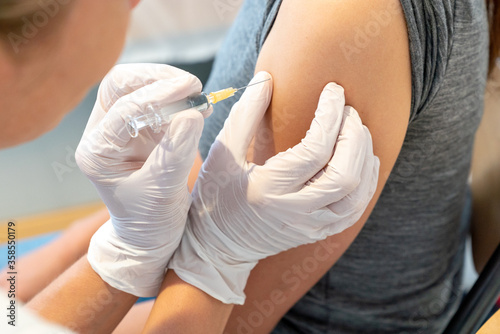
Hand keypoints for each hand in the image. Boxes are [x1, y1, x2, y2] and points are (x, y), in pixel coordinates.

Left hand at [76, 64, 204, 296]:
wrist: (150, 235)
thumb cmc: (150, 221)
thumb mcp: (163, 191)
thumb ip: (176, 152)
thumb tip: (193, 113)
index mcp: (98, 152)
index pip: (123, 109)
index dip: (158, 96)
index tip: (192, 90)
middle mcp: (102, 134)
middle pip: (119, 85)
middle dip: (156, 79)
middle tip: (191, 85)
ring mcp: (120, 129)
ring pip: (136, 87)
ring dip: (167, 85)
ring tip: (198, 97)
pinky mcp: (140, 128)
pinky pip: (155, 101)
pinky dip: (177, 98)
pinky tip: (197, 105)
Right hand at [168, 72, 379, 303]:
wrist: (217, 247)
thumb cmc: (215, 196)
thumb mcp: (221, 152)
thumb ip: (244, 115)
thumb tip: (267, 78)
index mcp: (267, 188)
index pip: (315, 150)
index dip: (331, 115)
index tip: (334, 90)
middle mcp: (293, 211)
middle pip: (344, 174)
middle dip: (354, 135)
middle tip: (349, 110)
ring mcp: (308, 227)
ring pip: (356, 195)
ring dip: (365, 158)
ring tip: (358, 131)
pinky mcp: (316, 233)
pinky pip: (354, 212)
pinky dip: (366, 184)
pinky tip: (364, 162)